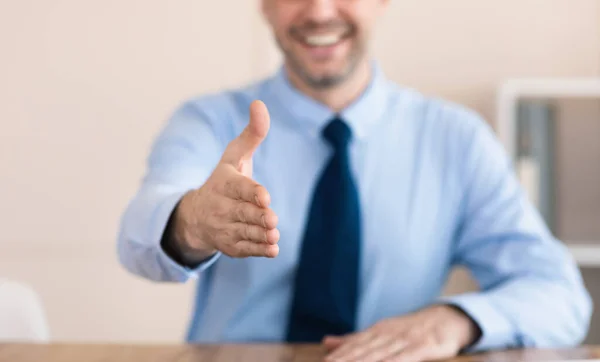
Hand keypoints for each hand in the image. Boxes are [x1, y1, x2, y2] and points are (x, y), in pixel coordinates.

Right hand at [171, 100, 279, 263]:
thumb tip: (260, 104)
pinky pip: (244, 248)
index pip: (239, 187)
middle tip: (272, 219)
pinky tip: (272, 249)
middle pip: (241, 212)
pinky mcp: (230, 245)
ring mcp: (224, 227)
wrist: (197, 215)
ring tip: (274, 235)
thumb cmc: (224, 180)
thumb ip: (252, 134)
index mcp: (224, 182)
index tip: (265, 196)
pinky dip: (257, 250)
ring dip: (259, 234)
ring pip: (244, 231)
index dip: (252, 192)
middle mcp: (221, 206)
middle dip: (257, 216)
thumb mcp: (234, 156)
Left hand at [322, 305, 480, 361]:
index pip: (354, 345)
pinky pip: (406, 357)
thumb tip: (326, 342)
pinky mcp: (424, 347)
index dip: (339, 355)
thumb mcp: (382, 331)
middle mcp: (388, 334)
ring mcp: (406, 340)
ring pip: (381, 355)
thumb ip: (355, 339)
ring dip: (363, 361)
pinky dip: (394, 361)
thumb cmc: (410, 329)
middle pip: (363, 351)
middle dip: (346, 360)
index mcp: (377, 331)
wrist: (447, 318)